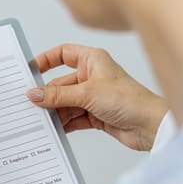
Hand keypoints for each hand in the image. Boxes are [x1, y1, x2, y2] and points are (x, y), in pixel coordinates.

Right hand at [26, 44, 167, 151]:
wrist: (151, 126)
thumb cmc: (130, 100)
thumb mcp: (87, 94)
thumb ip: (58, 95)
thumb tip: (34, 94)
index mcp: (93, 60)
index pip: (63, 54)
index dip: (46, 60)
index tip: (30, 71)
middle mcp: (92, 76)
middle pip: (60, 84)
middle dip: (47, 96)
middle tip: (32, 106)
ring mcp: (94, 97)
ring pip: (65, 103)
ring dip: (55, 112)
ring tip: (42, 121)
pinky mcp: (96, 115)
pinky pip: (73, 118)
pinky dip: (64, 123)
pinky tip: (55, 129)